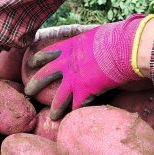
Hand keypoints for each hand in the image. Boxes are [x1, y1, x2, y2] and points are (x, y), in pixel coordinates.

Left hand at [24, 14, 153, 119]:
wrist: (126, 47)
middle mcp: (66, 64)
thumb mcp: (94, 36)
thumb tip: (91, 44)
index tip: (30, 64)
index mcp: (68, 47)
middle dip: (34, 84)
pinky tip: (75, 118)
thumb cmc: (115, 37)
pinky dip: (76, 112)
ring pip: (58, 97)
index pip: (46, 53)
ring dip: (54, 108)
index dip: (36, 60)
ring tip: (52, 117)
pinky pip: (77, 106)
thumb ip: (86, 44)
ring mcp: (74, 79)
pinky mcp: (85, 91)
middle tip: (28, 92)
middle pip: (44, 75)